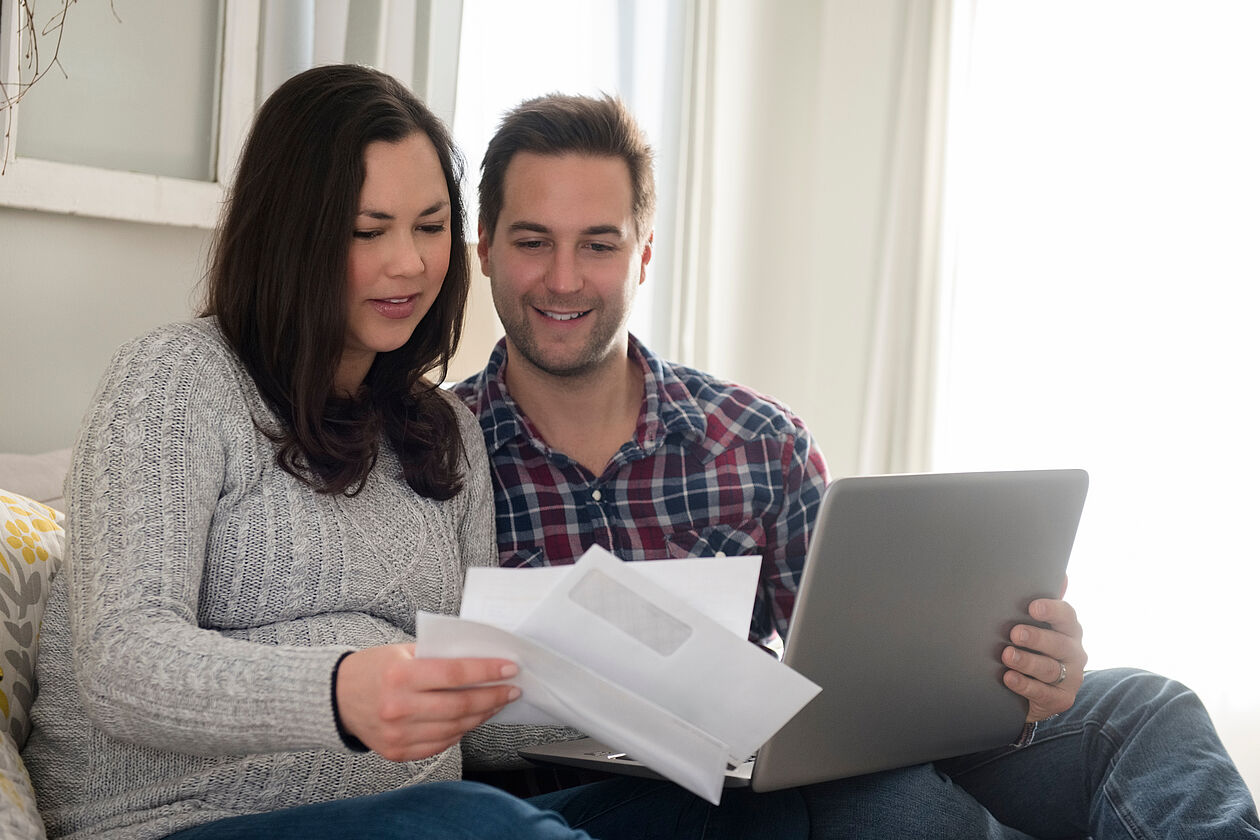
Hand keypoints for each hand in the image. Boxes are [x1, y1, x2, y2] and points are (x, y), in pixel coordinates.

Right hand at [335, 644, 520, 761]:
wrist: (335, 698)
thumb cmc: (374, 669)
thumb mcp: (402, 651)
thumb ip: (438, 657)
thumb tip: (481, 661)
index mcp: (400, 676)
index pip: (455, 675)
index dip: (487, 672)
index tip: (510, 668)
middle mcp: (399, 708)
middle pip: (460, 706)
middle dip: (493, 697)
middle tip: (512, 689)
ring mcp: (398, 734)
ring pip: (455, 728)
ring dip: (482, 716)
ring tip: (496, 703)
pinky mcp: (398, 752)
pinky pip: (441, 744)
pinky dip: (461, 731)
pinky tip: (472, 719)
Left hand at [1001, 597, 1087, 722]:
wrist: (1032, 691)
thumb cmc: (1034, 649)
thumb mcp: (1038, 627)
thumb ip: (1046, 605)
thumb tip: (1063, 576)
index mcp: (1069, 630)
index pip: (1067, 616)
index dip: (1052, 610)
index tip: (1033, 607)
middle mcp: (1074, 652)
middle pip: (1059, 643)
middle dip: (1036, 637)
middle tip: (1014, 633)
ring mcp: (1070, 677)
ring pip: (1050, 668)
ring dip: (1027, 661)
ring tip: (1007, 655)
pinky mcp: (1061, 699)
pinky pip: (1044, 693)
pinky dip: (1025, 685)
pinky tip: (1009, 678)